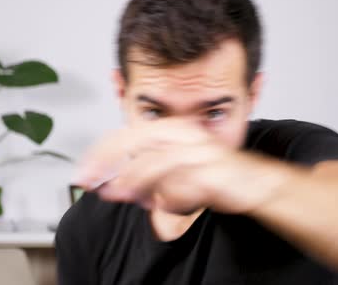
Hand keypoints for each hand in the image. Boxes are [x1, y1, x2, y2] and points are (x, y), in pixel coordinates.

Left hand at [74, 119, 254, 213]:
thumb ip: (145, 173)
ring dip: (134, 182)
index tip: (83, 171)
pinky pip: (184, 187)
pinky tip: (163, 209)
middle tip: (89, 182)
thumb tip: (112, 185)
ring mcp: (199, 152)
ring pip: (157, 163)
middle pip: (135, 142)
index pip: (126, 134)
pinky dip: (169, 200)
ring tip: (120, 195)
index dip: (100, 153)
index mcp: (171, 129)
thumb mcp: (174, 165)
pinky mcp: (213, 173)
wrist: (254, 181)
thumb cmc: (213, 172)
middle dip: (107, 164)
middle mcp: (183, 134)